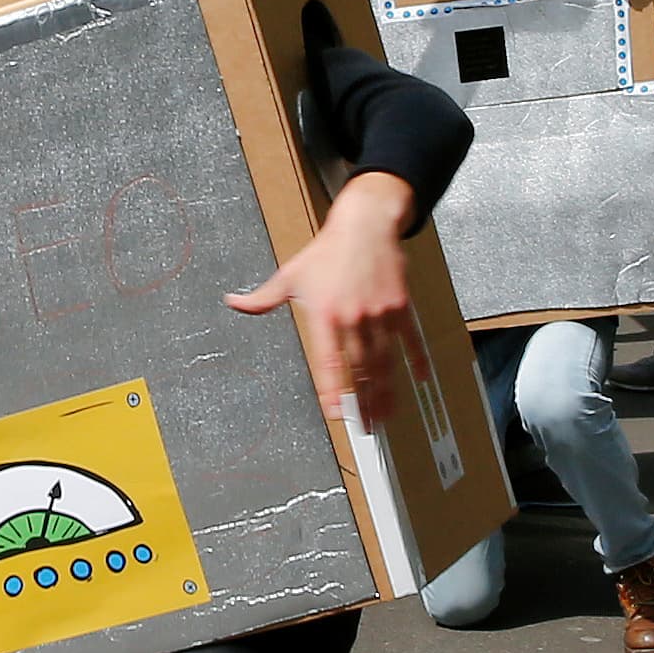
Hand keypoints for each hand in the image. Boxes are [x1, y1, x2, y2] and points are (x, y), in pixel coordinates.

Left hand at [226, 172, 419, 428]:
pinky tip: (421, 380)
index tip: (336, 413)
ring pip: (385, 361)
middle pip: (361, 369)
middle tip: (366, 428)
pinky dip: (417, 360)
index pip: (328, 360)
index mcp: (326, 314)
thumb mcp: (290, 275)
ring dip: (387, 391)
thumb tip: (233, 302)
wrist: (365, 224)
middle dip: (364, 402)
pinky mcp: (400, 307)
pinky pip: (410, 339)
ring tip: (386, 416)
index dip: (332, 389)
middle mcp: (354, 317)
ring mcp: (381, 313)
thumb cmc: (326, 252)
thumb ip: (262, 298)